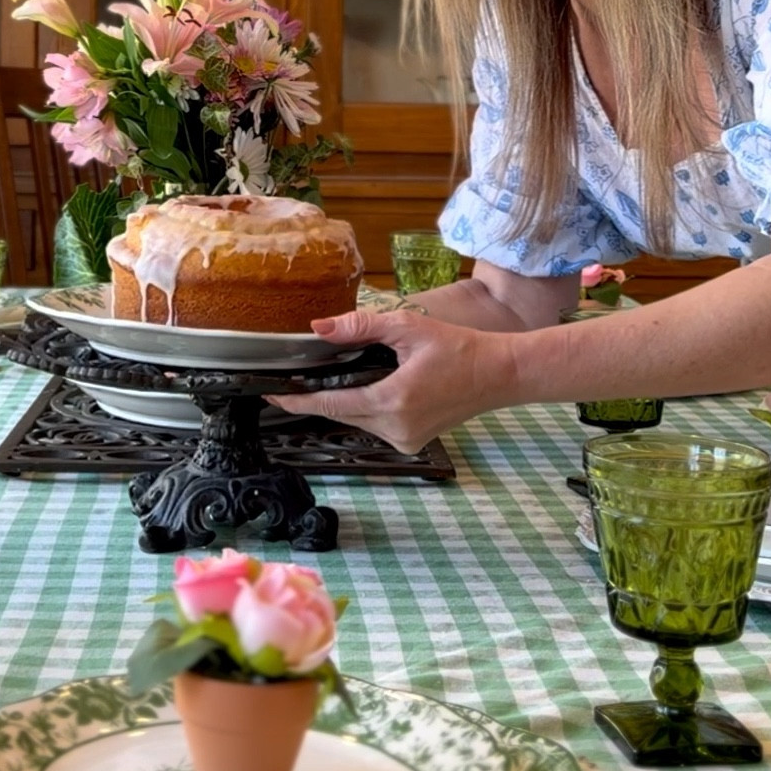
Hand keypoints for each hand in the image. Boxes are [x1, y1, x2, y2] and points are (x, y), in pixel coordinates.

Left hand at [268, 308, 514, 454]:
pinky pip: (375, 425)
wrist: (499, 375)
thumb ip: (360, 327)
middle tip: (303, 374)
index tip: (271, 396)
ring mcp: (404, 440)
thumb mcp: (408, 328)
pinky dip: (368, 407)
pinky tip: (375, 386)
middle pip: (342, 413)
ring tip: (347, 373)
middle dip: (322, 395)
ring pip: (358, 421)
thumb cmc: (459, 348)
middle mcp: (395, 429)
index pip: (331, 404)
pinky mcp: (412, 443)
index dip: (297, 401)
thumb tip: (318, 328)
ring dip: (348, 399)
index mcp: (392, 401)